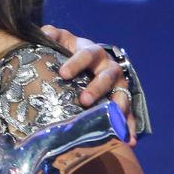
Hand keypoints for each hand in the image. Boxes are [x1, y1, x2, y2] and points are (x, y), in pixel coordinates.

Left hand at [42, 25, 137, 144]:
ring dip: (118, 107)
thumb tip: (43, 32)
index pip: (86, 54)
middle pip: (107, 75)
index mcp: (92, 51)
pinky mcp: (122, 98)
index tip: (63, 74)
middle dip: (97, 88)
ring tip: (112, 122)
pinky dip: (130, 126)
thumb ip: (52, 36)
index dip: (76, 63)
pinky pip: (129, 112)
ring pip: (122, 93)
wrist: (88, 58)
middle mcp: (108, 66)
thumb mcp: (61, 40)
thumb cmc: (70, 50)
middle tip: (84, 101)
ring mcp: (118, 83)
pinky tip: (130, 141)